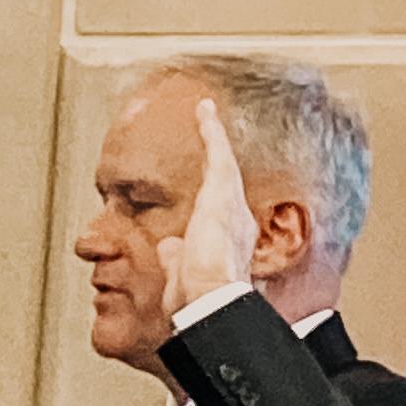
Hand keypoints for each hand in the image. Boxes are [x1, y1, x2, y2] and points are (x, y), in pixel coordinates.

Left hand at [158, 98, 257, 316]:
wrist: (209, 297)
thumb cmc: (198, 296)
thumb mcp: (183, 275)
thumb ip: (177, 259)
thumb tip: (169, 247)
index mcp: (229, 244)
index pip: (222, 214)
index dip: (219, 200)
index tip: (214, 190)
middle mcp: (237, 221)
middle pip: (226, 182)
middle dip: (222, 160)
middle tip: (215, 135)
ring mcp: (231, 203)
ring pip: (224, 162)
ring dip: (215, 137)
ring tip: (207, 114)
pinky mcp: (222, 188)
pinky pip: (218, 150)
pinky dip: (211, 128)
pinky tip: (204, 108)